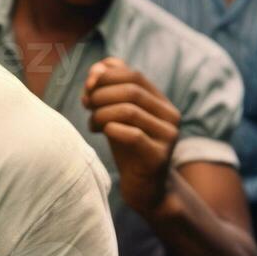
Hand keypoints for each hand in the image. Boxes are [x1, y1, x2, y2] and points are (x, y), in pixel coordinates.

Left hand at [82, 58, 180, 214]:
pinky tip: (102, 133)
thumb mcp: (116, 113)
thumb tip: (97, 68)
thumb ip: (108, 88)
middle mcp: (170, 116)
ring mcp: (168, 136)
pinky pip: (133, 135)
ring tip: (92, 123)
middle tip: (86, 105)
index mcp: (161, 101)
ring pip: (130, 111)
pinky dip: (111, 129)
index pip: (133, 74)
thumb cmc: (126, 145)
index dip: (106, 75)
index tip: (87, 86)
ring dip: (101, 113)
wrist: (144, 187)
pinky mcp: (159, 157)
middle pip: (131, 90)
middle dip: (101, 94)